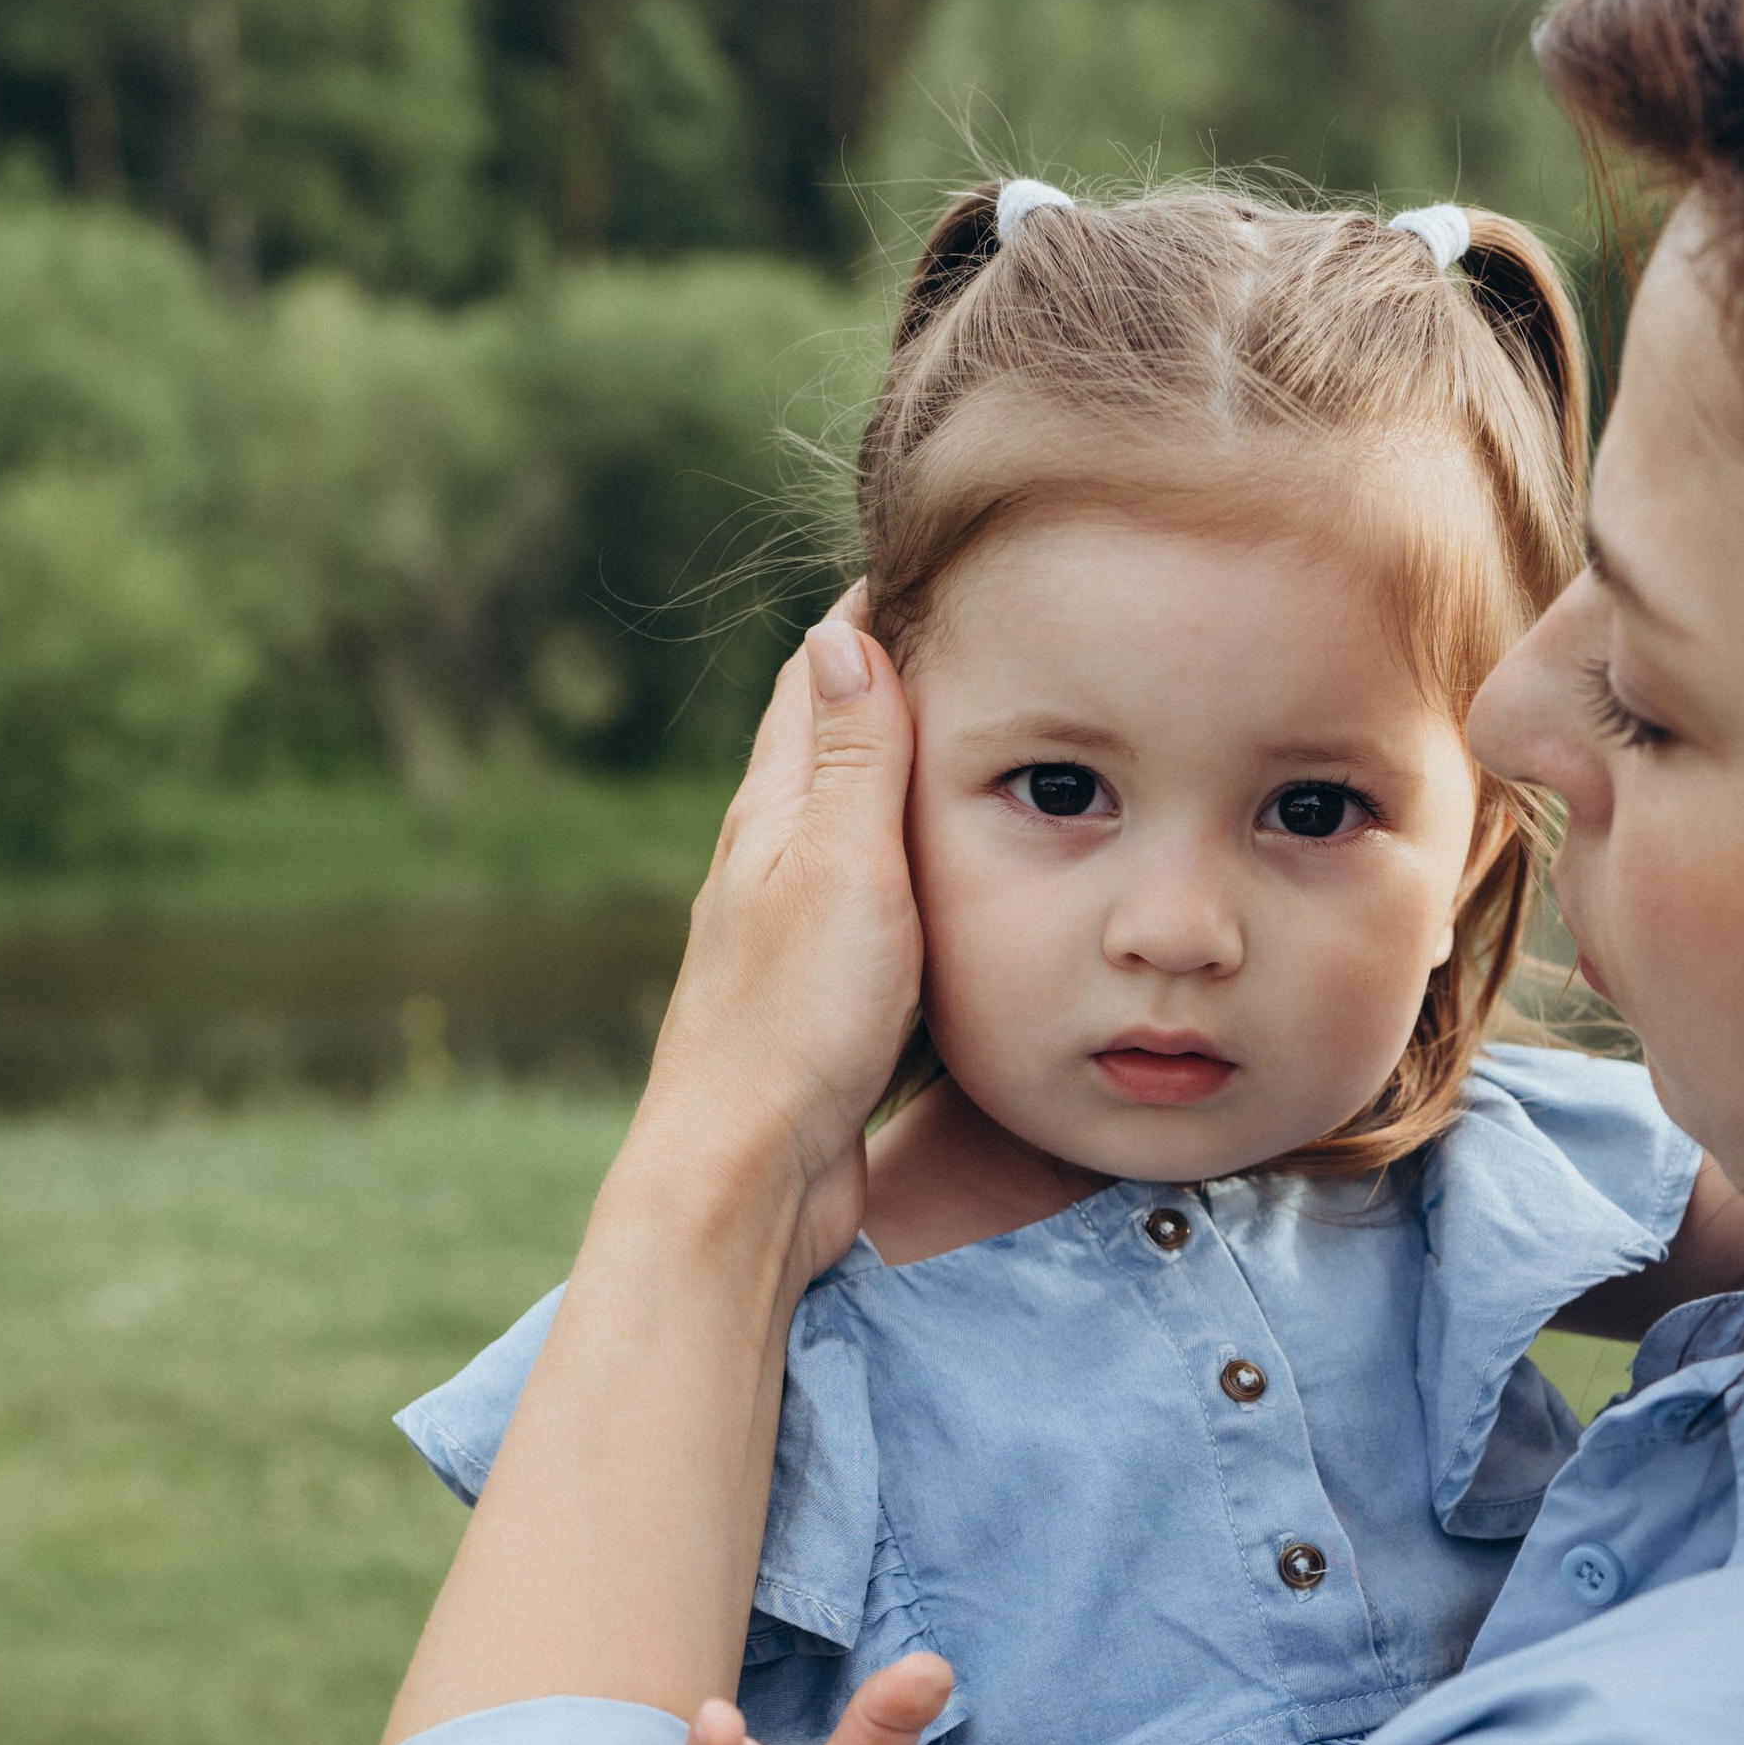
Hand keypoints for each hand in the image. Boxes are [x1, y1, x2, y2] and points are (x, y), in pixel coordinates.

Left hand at [630, 594, 924, 1292]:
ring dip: (919, 782)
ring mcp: (800, 933)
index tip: (938, 561)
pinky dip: (927, 871)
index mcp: (773, 814)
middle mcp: (776, 861)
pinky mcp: (829, 1000)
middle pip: (841, 745)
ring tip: (995, 742)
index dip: (873, 614)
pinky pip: (886, 907)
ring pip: (866, 829)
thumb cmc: (793, 1027)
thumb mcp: (841, 869)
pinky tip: (964, 886)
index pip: (819, 678)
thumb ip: (854, 759)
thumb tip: (840, 630)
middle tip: (985, 635)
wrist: (748, 1183)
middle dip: (904, 683)